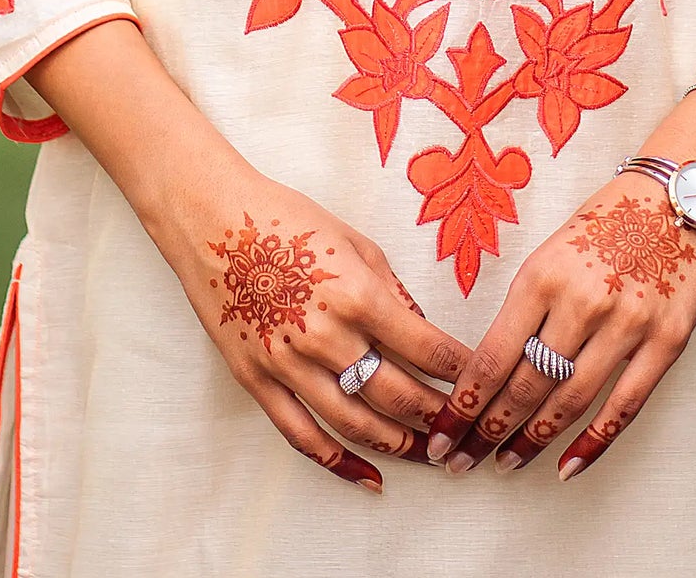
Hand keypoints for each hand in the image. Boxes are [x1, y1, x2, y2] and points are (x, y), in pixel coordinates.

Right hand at [148, 159, 469, 493]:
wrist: (213, 220)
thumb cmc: (286, 219)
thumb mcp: (354, 242)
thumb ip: (393, 290)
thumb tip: (424, 330)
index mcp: (358, 294)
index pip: (426, 349)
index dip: (461, 372)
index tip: (482, 384)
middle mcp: (327, 336)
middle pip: (398, 395)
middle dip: (439, 417)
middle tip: (463, 430)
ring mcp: (289, 364)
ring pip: (356, 425)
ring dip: (398, 445)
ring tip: (429, 455)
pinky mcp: (258, 380)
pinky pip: (302, 435)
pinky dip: (338, 463)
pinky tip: (368, 477)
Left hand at [425, 171, 695, 478]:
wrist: (679, 193)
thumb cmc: (608, 219)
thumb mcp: (552, 250)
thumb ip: (527, 305)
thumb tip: (494, 367)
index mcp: (543, 275)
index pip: (493, 356)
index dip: (464, 403)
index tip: (441, 433)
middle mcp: (582, 302)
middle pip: (526, 385)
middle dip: (487, 430)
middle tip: (460, 460)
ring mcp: (627, 324)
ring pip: (569, 401)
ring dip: (533, 440)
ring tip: (506, 463)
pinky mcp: (666, 341)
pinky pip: (624, 405)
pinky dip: (593, 442)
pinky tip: (566, 465)